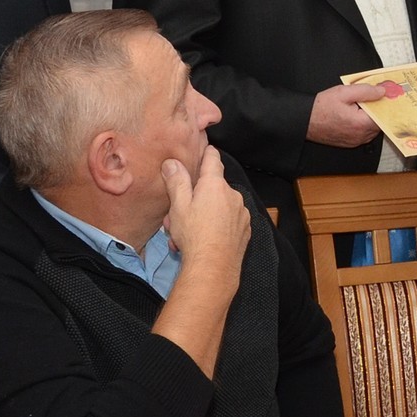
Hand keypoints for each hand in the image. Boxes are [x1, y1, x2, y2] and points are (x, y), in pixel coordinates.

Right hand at [160, 147, 250, 264]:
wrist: (213, 266)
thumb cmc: (194, 235)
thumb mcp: (178, 206)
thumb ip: (177, 181)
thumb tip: (173, 162)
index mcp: (215, 185)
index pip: (213, 159)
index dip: (206, 154)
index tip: (204, 150)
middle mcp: (232, 194)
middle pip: (213, 187)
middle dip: (195, 197)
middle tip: (178, 215)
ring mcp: (241, 212)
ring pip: (219, 206)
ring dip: (204, 214)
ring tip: (186, 233)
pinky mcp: (244, 228)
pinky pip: (228, 221)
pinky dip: (216, 226)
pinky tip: (203, 239)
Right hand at [308, 83, 383, 147]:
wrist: (305, 121)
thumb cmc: (320, 108)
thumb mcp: (343, 92)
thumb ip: (365, 91)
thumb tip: (381, 91)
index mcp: (361, 123)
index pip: (384, 115)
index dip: (385, 105)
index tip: (386, 97)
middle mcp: (360, 136)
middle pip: (379, 122)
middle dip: (377, 111)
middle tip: (372, 98)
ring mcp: (355, 141)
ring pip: (372, 129)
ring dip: (370, 118)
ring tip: (361, 106)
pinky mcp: (350, 143)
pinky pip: (364, 134)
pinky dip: (363, 125)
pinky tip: (356, 115)